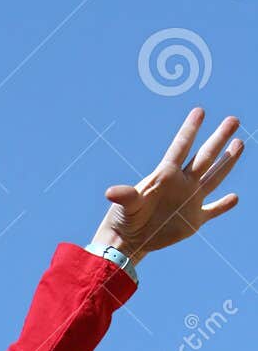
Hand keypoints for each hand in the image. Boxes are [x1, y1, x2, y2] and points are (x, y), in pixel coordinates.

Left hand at [89, 108, 243, 262]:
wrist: (129, 239)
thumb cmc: (124, 217)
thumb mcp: (126, 205)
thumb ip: (125, 196)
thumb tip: (110, 192)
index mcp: (166, 176)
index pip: (181, 147)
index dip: (190, 130)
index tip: (199, 111)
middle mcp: (182, 184)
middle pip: (205, 157)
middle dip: (219, 139)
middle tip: (234, 120)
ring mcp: (190, 201)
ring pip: (214, 178)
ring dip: (227, 162)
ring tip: (239, 143)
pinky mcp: (193, 221)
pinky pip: (213, 211)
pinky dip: (223, 205)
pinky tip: (235, 198)